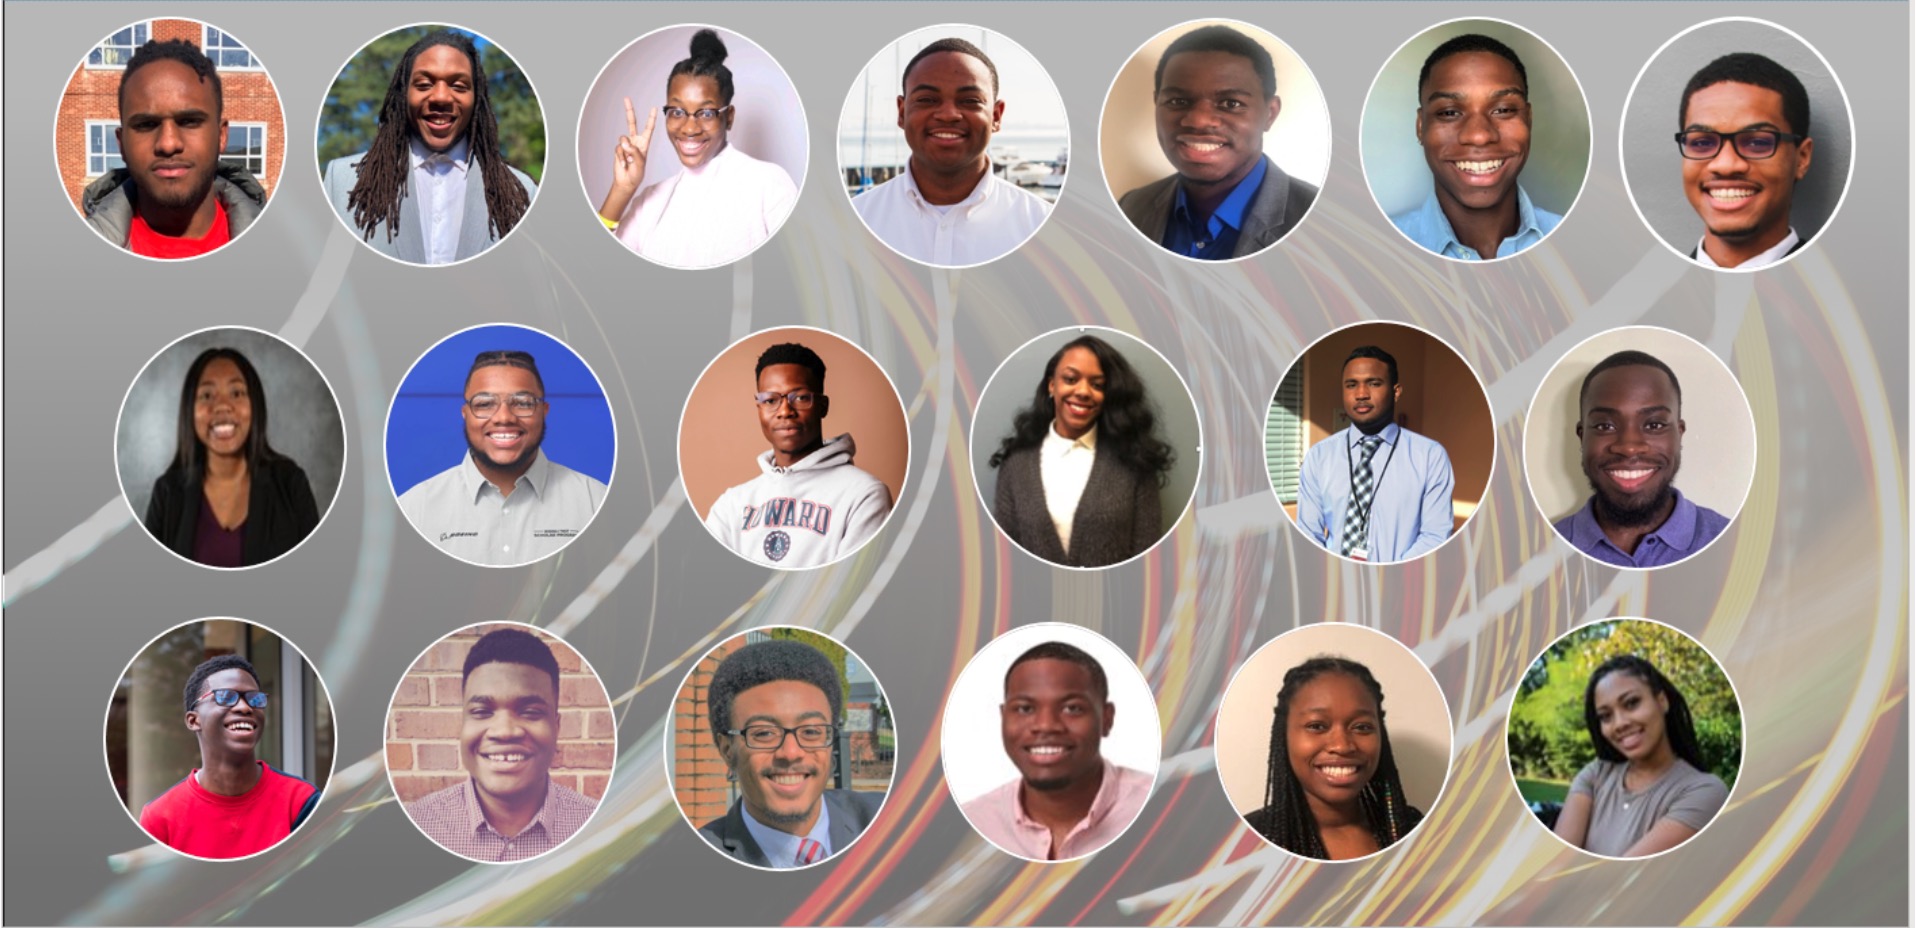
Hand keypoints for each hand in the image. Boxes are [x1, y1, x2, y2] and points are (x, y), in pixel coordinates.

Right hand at [599, 97, 654, 223]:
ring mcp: (626, 144)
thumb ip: (634, 151)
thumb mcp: (640, 162)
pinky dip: (621, 157)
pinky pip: (618, 148)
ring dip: (626, 151)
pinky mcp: (618, 149)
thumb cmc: (637, 173)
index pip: (648, 128)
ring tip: (629, 160)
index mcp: (644, 143)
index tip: (654, 108)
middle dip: (629, 110)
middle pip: (632, 123)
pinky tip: (624, 163)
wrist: (626, 181)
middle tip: (626, 98)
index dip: (651, 118)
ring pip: (623, 138)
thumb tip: (625, 142)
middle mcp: (635, 141)